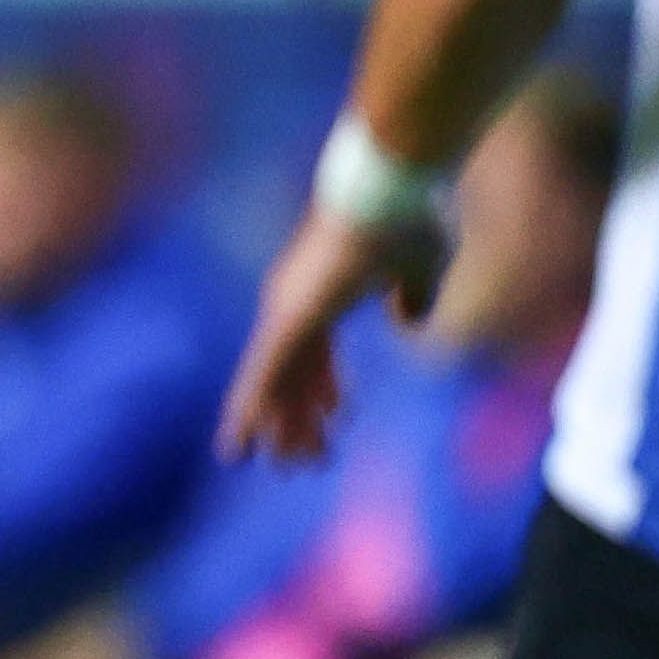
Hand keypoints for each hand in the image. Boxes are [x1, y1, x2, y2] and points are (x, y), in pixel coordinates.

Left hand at [218, 203, 448, 462]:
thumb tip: (408, 320)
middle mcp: (295, 302)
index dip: (323, 385)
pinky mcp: (286, 319)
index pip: (315, 350)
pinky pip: (260, 378)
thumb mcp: (420, 268)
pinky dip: (248, 414)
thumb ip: (414, 296)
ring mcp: (286, 310)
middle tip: (305, 460)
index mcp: (324, 292)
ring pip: (272, 383)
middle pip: (290, 373)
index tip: (334, 414)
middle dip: (298, 417)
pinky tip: (238, 446)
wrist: (389, 191)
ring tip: (283, 468)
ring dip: (278, 428)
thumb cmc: (406, 220)